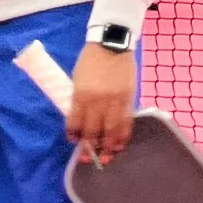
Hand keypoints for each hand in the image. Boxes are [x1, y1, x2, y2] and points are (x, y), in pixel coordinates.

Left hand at [65, 41, 137, 162]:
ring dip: (108, 147)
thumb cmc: (90, 60)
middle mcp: (97, 100)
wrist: (111, 43)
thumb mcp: (78, 79)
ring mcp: (114, 100)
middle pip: (93, 130)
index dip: (74, 135)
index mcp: (80, 94)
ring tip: (106, 158)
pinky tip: (120, 145)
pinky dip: (123, 136)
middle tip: (88, 159)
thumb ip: (79, 99)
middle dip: (90, 147)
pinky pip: (126, 122)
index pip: (75, 122)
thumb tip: (80, 120)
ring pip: (111, 130)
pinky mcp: (129, 98)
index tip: (74, 141)